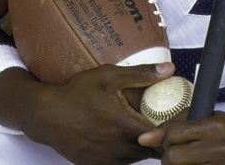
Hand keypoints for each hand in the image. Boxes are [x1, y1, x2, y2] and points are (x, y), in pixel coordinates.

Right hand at [0, 61, 174, 164]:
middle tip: (160, 119)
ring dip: (142, 144)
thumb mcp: (109, 76)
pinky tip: (121, 133)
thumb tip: (169, 69)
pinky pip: (121, 161)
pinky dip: (126, 150)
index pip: (163, 137)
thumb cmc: (77, 93)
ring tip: (139, 124)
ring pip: (137, 157)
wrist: (47, 116)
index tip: (177, 119)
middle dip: (159, 137)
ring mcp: (109, 160)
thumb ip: (142, 74)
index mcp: (128, 127)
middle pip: (152, 150)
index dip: (173, 130)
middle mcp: (121, 149)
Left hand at [139, 111, 224, 164]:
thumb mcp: (204, 117)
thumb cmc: (224, 131)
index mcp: (214, 127)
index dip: (166, 138)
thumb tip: (143, 139)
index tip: (171, 139)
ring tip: (184, 161)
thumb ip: (174, 124)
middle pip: (172, 159)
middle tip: (174, 154)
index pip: (173, 135)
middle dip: (167, 157)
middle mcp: (219, 148)